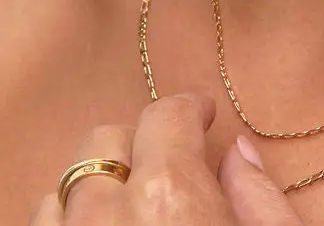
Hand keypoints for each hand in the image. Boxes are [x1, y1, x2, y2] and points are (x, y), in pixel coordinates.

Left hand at [29, 92, 302, 222]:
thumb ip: (262, 198)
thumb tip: (239, 153)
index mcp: (172, 198)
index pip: (164, 116)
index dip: (188, 109)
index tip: (202, 116)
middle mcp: (107, 219)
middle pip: (103, 142)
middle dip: (137, 143)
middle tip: (168, 162)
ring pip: (60, 192)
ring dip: (93, 191)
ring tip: (127, 207)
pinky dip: (66, 224)